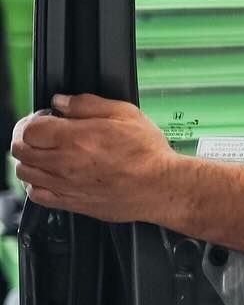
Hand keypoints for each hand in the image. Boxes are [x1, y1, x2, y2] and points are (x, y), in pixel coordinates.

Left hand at [11, 95, 178, 222]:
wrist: (161, 187)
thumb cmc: (148, 153)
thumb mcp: (125, 113)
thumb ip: (88, 104)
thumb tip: (62, 102)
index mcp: (74, 138)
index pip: (29, 128)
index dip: (34, 120)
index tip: (47, 118)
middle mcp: (64, 163)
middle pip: (20, 150)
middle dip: (26, 137)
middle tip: (42, 134)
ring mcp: (65, 185)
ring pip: (25, 172)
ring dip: (29, 159)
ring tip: (45, 154)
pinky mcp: (72, 203)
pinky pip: (36, 195)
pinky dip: (35, 184)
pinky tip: (49, 176)